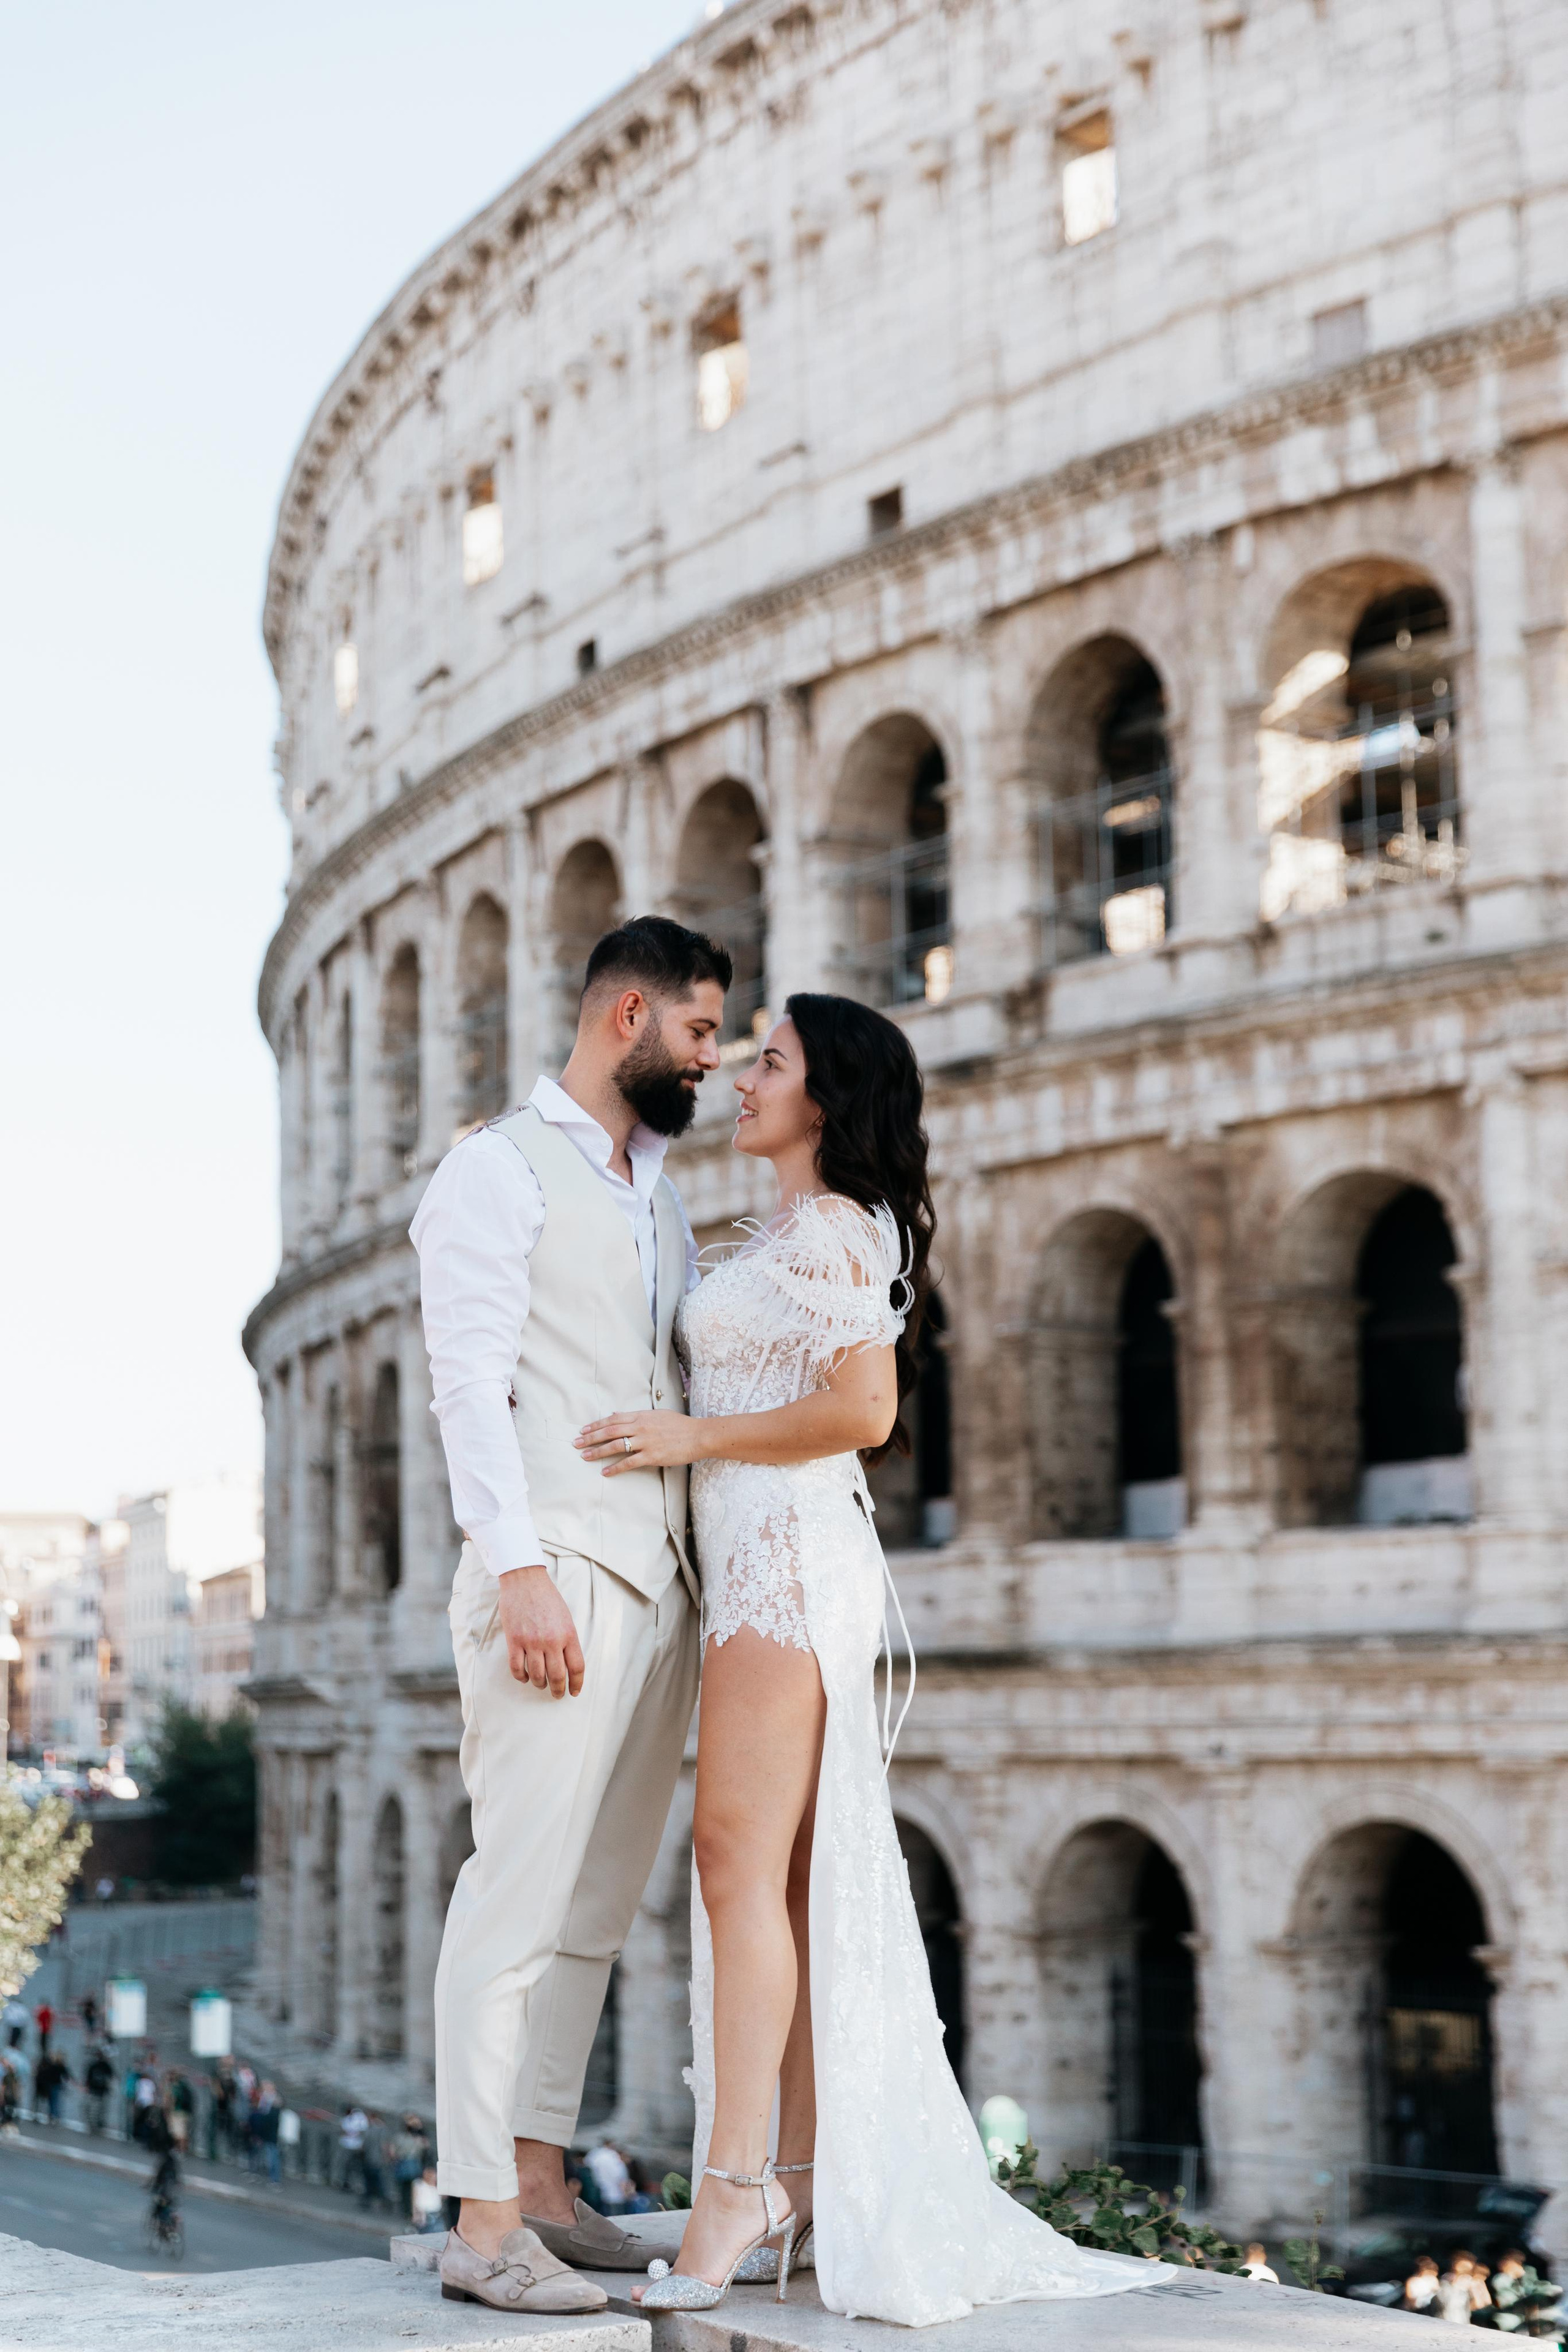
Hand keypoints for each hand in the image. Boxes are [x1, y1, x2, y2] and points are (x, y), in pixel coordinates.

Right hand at [497, 1564, 584, 1696]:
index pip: (576, 1667)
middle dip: (557, 1690)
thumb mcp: (566, 1618)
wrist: (525, 1580)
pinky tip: (525, 1677)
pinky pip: (517, 1668)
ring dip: (539, 1685)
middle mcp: (551, 1640)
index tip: (574, 1692)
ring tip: (540, 1684)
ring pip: (537, 1676)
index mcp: (568, 1634)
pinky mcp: (514, 1640)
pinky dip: (522, 1677)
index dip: (576, 1684)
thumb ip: (567, 1640)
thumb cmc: (547, 1598)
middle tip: (557, 1694)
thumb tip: (567, 1663)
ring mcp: (531, 1641)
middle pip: (557, 1676)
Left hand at [574, 1410, 702, 1474]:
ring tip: (585, 1456)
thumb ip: (636, 1416)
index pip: (612, 1419)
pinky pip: (629, 1462)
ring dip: (598, 1451)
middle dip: (591, 1437)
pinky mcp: (652, 1456)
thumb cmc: (679, 1425)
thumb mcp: (656, 1415)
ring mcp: (646, 1442)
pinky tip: (605, 1472)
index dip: (596, 1424)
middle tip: (576, 1443)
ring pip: (616, 1446)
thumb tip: (615, 1415)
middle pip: (610, 1431)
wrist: (698, 1435)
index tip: (583, 1430)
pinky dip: (615, 1468)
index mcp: (641, 1416)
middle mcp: (640, 1427)